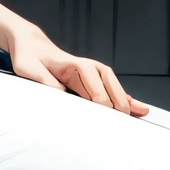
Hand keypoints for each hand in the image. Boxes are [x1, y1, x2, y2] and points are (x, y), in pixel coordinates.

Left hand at [4, 23, 149, 114]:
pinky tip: (137, 108)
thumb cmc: (29, 58)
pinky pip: (112, 90)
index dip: (99, 102)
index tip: (104, 119)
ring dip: (126, 101)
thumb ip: (46, 82)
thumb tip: (62, 96)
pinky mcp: (92, 79)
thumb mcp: (30, 70)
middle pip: (109, 86)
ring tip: (140, 114)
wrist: (31, 46)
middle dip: (117, 104)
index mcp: (75, 65)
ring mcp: (92, 72)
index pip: (94, 86)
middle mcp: (88, 67)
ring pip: (114, 87)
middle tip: (122, 123)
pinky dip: (125, 99)